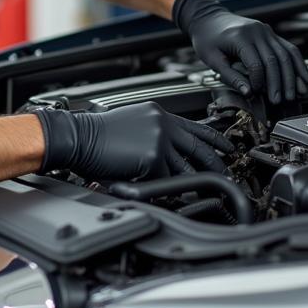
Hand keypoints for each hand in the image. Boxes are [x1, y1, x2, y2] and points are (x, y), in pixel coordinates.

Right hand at [36, 102, 233, 181]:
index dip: (217, 138)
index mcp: (160, 114)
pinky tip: (168, 193)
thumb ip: (155, 131)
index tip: (229, 147)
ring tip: (205, 191)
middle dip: (217, 163)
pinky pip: (165, 179)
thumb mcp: (133, 122)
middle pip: (200, 147)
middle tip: (228, 174)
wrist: (78, 136)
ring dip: (196, 182)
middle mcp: (163, 124)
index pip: (197, 125)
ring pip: (185, 167)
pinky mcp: (153, 159)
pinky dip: (165, 188)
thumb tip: (171, 148)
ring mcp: (160, 140)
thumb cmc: (97, 133)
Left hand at [173, 0, 307, 102]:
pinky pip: (288, 49)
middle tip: (282, 100)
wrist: (208, 17)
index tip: (257, 93)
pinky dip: (298, 64)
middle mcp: (257, 32)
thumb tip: (248, 93)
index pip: (256, 62)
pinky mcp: (271, 34)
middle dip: (280, 82)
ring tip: (298, 93)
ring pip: (286, 54)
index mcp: (240, 37)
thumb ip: (230, 76)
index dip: (259, 81)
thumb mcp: (211, 58)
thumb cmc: (207, 39)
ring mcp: (266, 31)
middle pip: (274, 59)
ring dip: (293, 75)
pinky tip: (305, 78)